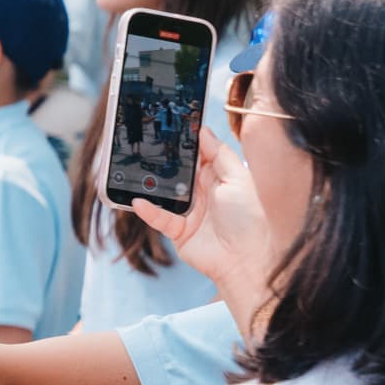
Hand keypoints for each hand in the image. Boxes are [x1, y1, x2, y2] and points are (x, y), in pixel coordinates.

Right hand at [132, 143, 273, 333]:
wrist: (245, 258)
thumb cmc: (248, 219)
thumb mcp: (239, 179)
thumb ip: (221, 155)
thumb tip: (203, 131)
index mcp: (217, 177)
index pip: (198, 154)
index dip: (186, 141)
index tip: (172, 125)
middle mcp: (201, 192)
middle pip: (177, 171)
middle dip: (164, 160)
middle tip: (148, 145)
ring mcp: (188, 211)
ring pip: (164, 192)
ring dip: (151, 184)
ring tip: (136, 171)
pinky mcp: (177, 230)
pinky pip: (158, 217)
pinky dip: (148, 210)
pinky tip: (139, 201)